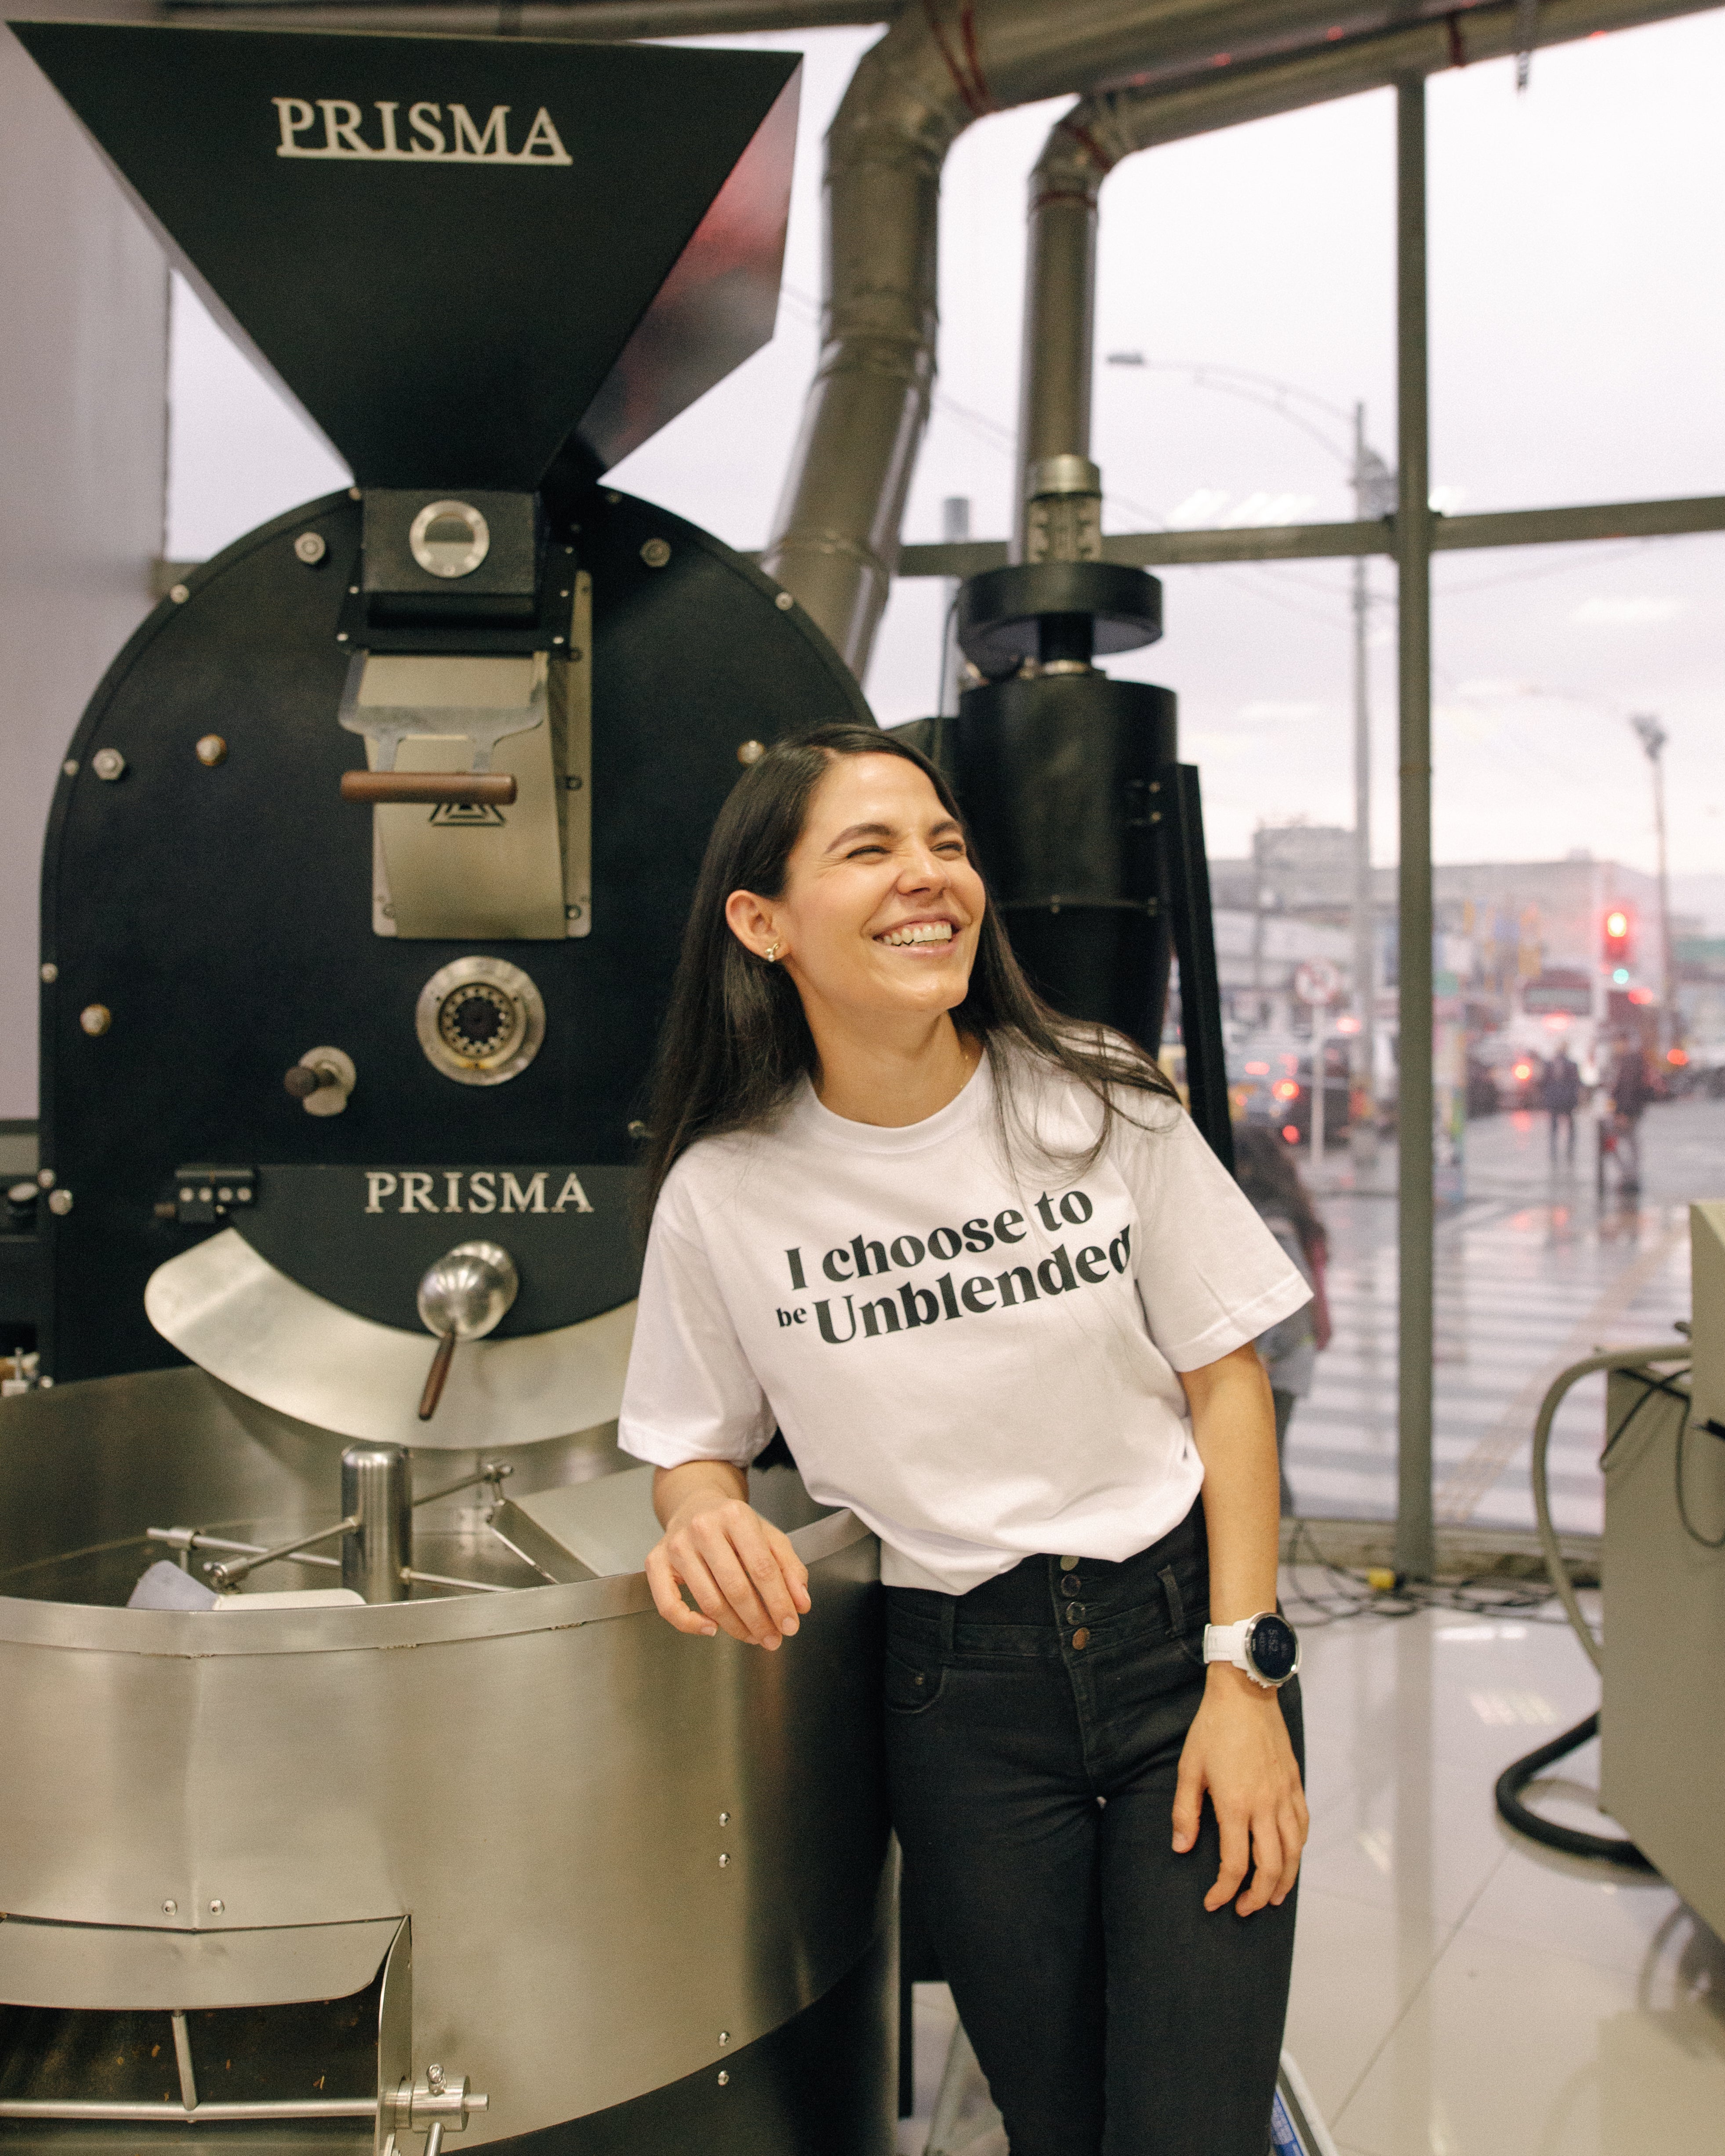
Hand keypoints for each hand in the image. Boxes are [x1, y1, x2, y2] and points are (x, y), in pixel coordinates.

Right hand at [645, 1485, 810, 1649]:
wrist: (695, 1504)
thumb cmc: (734, 1526)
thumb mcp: (768, 1536)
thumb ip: (790, 1567)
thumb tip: (801, 1603)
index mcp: (735, 1515)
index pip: (762, 1568)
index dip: (778, 1602)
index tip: (790, 1624)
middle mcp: (703, 1527)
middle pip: (735, 1587)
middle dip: (759, 1620)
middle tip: (773, 1639)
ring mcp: (676, 1545)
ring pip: (708, 1600)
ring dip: (734, 1627)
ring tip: (752, 1636)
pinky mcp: (656, 1561)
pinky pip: (669, 1605)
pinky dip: (690, 1624)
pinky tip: (711, 1629)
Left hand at [1171, 1667, 1307, 1915]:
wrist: (1245, 1692)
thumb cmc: (1212, 1728)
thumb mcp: (1189, 1768)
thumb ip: (1184, 1812)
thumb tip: (1182, 1848)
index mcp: (1236, 1805)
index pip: (1235, 1865)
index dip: (1225, 1891)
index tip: (1214, 1903)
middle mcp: (1265, 1806)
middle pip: (1271, 1867)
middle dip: (1257, 1896)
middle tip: (1244, 1909)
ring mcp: (1284, 1795)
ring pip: (1294, 1852)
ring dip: (1285, 1881)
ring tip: (1272, 1896)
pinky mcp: (1295, 1783)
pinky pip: (1302, 1826)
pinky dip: (1298, 1850)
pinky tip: (1290, 1858)